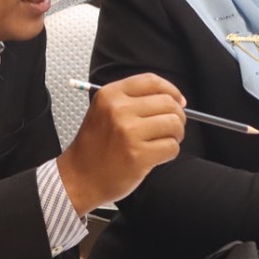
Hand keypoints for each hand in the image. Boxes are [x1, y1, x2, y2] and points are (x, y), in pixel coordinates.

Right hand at [57, 74, 185, 215]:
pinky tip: (156, 156)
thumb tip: (177, 100)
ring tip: (163, 142)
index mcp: (110, 95)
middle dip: (177, 116)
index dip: (171, 90)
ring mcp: (128, 133)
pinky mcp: (138, 155)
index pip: (152, 81)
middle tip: (172, 128)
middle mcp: (118, 110)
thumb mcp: (105, 111)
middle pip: (168, 103)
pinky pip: (172, 147)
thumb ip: (135, 100)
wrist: (79, 177)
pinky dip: (169, 152)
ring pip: (174, 124)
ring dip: (176, 135)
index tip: (178, 101)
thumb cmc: (96, 146)